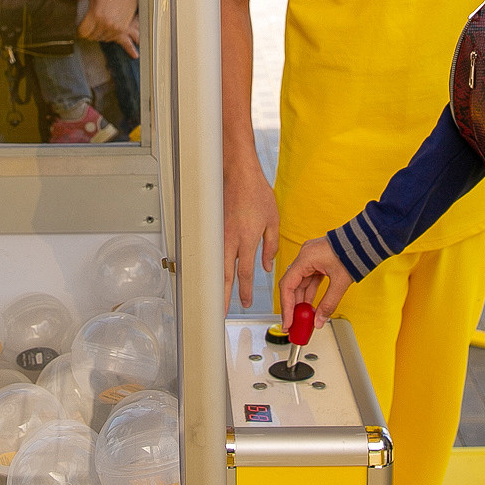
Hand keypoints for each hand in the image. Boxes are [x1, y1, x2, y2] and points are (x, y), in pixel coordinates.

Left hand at [79, 0, 138, 54]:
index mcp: (95, 15)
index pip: (82, 32)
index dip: (79, 31)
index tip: (78, 30)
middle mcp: (105, 24)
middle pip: (91, 37)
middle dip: (88, 34)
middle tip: (87, 29)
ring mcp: (114, 28)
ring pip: (102, 39)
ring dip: (99, 36)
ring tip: (98, 28)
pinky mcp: (122, 30)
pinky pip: (119, 41)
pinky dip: (122, 45)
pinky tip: (135, 55)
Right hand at [225, 162, 280, 309]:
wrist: (239, 173)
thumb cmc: (257, 193)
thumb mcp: (272, 220)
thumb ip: (271, 246)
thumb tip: (268, 266)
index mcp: (247, 239)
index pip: (245, 272)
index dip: (245, 290)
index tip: (246, 303)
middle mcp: (231, 239)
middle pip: (224, 274)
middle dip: (223, 295)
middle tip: (220, 311)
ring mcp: (219, 233)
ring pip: (215, 264)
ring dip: (215, 282)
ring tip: (214, 297)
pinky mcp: (214, 228)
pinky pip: (213, 251)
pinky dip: (211, 265)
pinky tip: (212, 273)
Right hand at [276, 236, 352, 325]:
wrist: (364, 240)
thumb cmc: (353, 252)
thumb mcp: (340, 282)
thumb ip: (328, 303)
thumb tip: (319, 320)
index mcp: (305, 258)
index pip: (287, 285)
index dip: (286, 306)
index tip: (288, 321)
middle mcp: (304, 256)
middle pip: (292, 285)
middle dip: (292, 306)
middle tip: (293, 323)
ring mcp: (310, 258)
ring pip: (300, 283)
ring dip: (301, 300)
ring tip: (303, 317)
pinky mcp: (317, 260)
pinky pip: (309, 279)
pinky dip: (309, 293)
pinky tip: (310, 305)